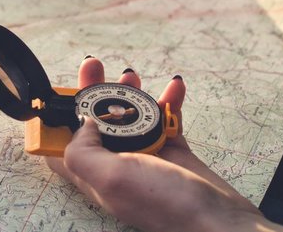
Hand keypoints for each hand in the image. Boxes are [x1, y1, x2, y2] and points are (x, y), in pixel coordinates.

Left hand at [46, 58, 282, 231]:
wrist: (221, 222)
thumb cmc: (167, 205)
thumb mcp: (111, 178)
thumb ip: (83, 151)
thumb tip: (82, 124)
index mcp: (95, 175)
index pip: (63, 145)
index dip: (61, 117)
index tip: (64, 91)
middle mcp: (117, 166)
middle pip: (96, 124)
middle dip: (94, 93)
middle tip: (95, 66)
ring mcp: (146, 158)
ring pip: (130, 118)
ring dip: (130, 93)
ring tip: (132, 76)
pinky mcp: (173, 153)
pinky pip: (165, 120)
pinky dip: (169, 101)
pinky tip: (175, 87)